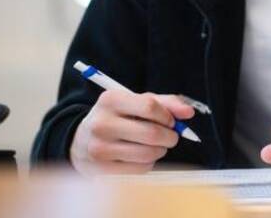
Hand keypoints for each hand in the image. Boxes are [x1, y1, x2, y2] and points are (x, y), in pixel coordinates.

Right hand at [70, 90, 194, 175]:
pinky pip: (140, 169)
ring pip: (148, 154)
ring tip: (157, 146)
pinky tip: (142, 156)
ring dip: (161, 151)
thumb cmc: (117, 117)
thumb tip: (188, 112)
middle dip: (170, 136)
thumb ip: (166, 103)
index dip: (168, 116)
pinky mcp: (101, 169)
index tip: (171, 121)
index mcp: (110, 100)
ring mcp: (99, 148)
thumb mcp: (137, 101)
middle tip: (171, 136)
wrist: (81, 141)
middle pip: (152, 133)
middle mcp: (101, 123)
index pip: (150, 106)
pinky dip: (149, 163)